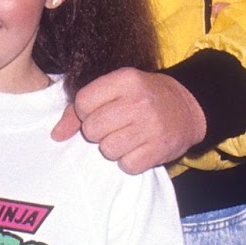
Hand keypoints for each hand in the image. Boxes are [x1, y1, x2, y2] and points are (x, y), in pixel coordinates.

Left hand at [51, 69, 206, 172]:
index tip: (100, 110)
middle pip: (92, 129)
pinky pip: (126, 165)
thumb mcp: (117, 89)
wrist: (189, 107)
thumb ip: (82, 107)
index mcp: (126, 79)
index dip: (86, 111)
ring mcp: (150, 127)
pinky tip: (139, 148)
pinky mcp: (158, 150)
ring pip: (107, 149)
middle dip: (98, 131)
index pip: (83, 102)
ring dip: (113, 148)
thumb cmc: (144, 96)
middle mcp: (139, 101)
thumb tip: (56, 135)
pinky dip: (129, 161)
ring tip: (127, 136)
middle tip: (115, 125)